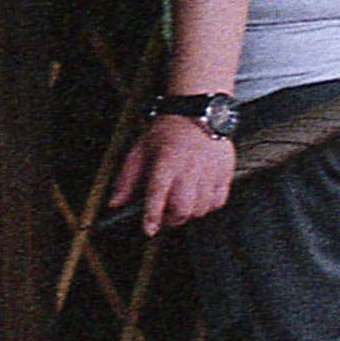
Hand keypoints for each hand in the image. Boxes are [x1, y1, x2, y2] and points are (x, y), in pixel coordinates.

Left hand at [110, 115, 234, 231]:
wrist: (196, 111)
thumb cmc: (166, 132)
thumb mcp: (140, 150)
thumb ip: (126, 180)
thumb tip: (114, 203)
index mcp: (165, 161)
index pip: (157, 194)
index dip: (152, 216)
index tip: (148, 229)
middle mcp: (189, 168)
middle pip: (182, 209)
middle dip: (172, 219)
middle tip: (166, 214)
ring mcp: (209, 170)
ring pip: (201, 209)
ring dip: (189, 212)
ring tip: (182, 200)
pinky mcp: (224, 171)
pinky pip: (218, 202)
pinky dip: (208, 205)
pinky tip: (199, 195)